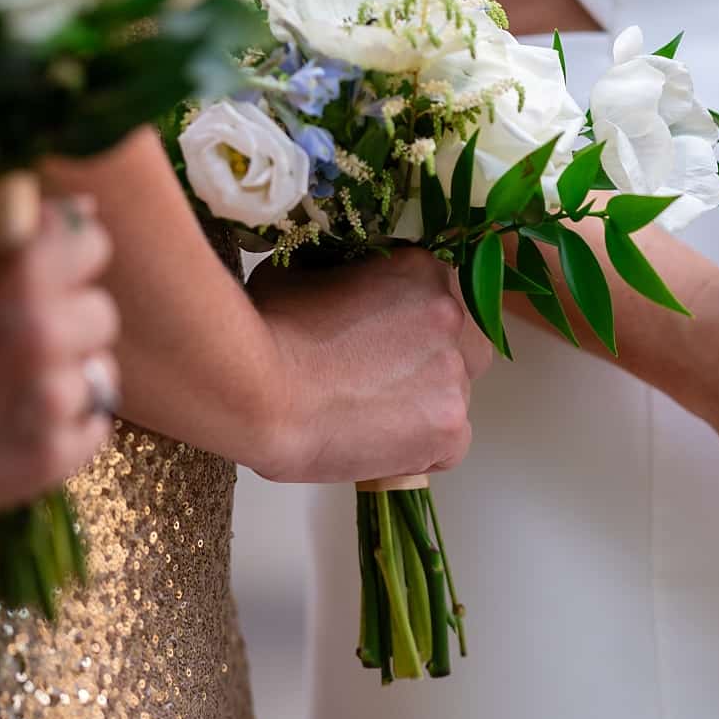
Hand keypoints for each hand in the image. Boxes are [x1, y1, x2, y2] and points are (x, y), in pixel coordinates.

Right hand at [0, 196, 119, 520]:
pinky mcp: (49, 458)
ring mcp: (47, 400)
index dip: (58, 256)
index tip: (27, 273)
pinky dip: (56, 427)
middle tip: (0, 337)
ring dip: (57, 375)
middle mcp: (39, 333)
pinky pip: (90, 424)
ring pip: (96, 371)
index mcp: (10, 271)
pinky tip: (0, 424)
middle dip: (60, 319)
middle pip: (100, 311)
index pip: (89, 243)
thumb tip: (81, 208)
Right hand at [244, 248, 492, 481]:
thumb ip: (342, 272)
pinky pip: (452, 442)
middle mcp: (453, 319)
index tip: (384, 336)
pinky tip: (382, 441)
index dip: (413, 318)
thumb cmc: (268, 328)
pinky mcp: (449, 430)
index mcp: (424, 272)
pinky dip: (423, 447)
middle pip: (462, 340)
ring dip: (424, 401)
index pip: (439, 294)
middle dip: (430, 356)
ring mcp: (455, 377)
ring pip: (456, 392)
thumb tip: (341, 280)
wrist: (256, 394)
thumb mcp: (303, 271)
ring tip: (370, 412)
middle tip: (382, 374)